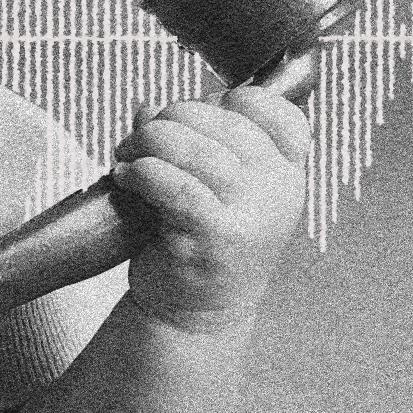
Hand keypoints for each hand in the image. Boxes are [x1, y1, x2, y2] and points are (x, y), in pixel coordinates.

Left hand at [108, 86, 309, 327]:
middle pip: (222, 120)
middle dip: (168, 119)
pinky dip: (142, 173)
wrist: (197, 313)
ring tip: (126, 158)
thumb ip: (188, 140)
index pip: (275, 110)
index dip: (229, 99)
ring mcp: (252, 213)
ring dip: (147, 143)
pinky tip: (126, 179)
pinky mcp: (217, 236)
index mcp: (286, 170)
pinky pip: (174, 185)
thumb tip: (146, 106)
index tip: (194, 119)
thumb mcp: (208, 184)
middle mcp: (278, 189)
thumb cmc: (199, 241)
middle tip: (138, 139)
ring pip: (194, 148)